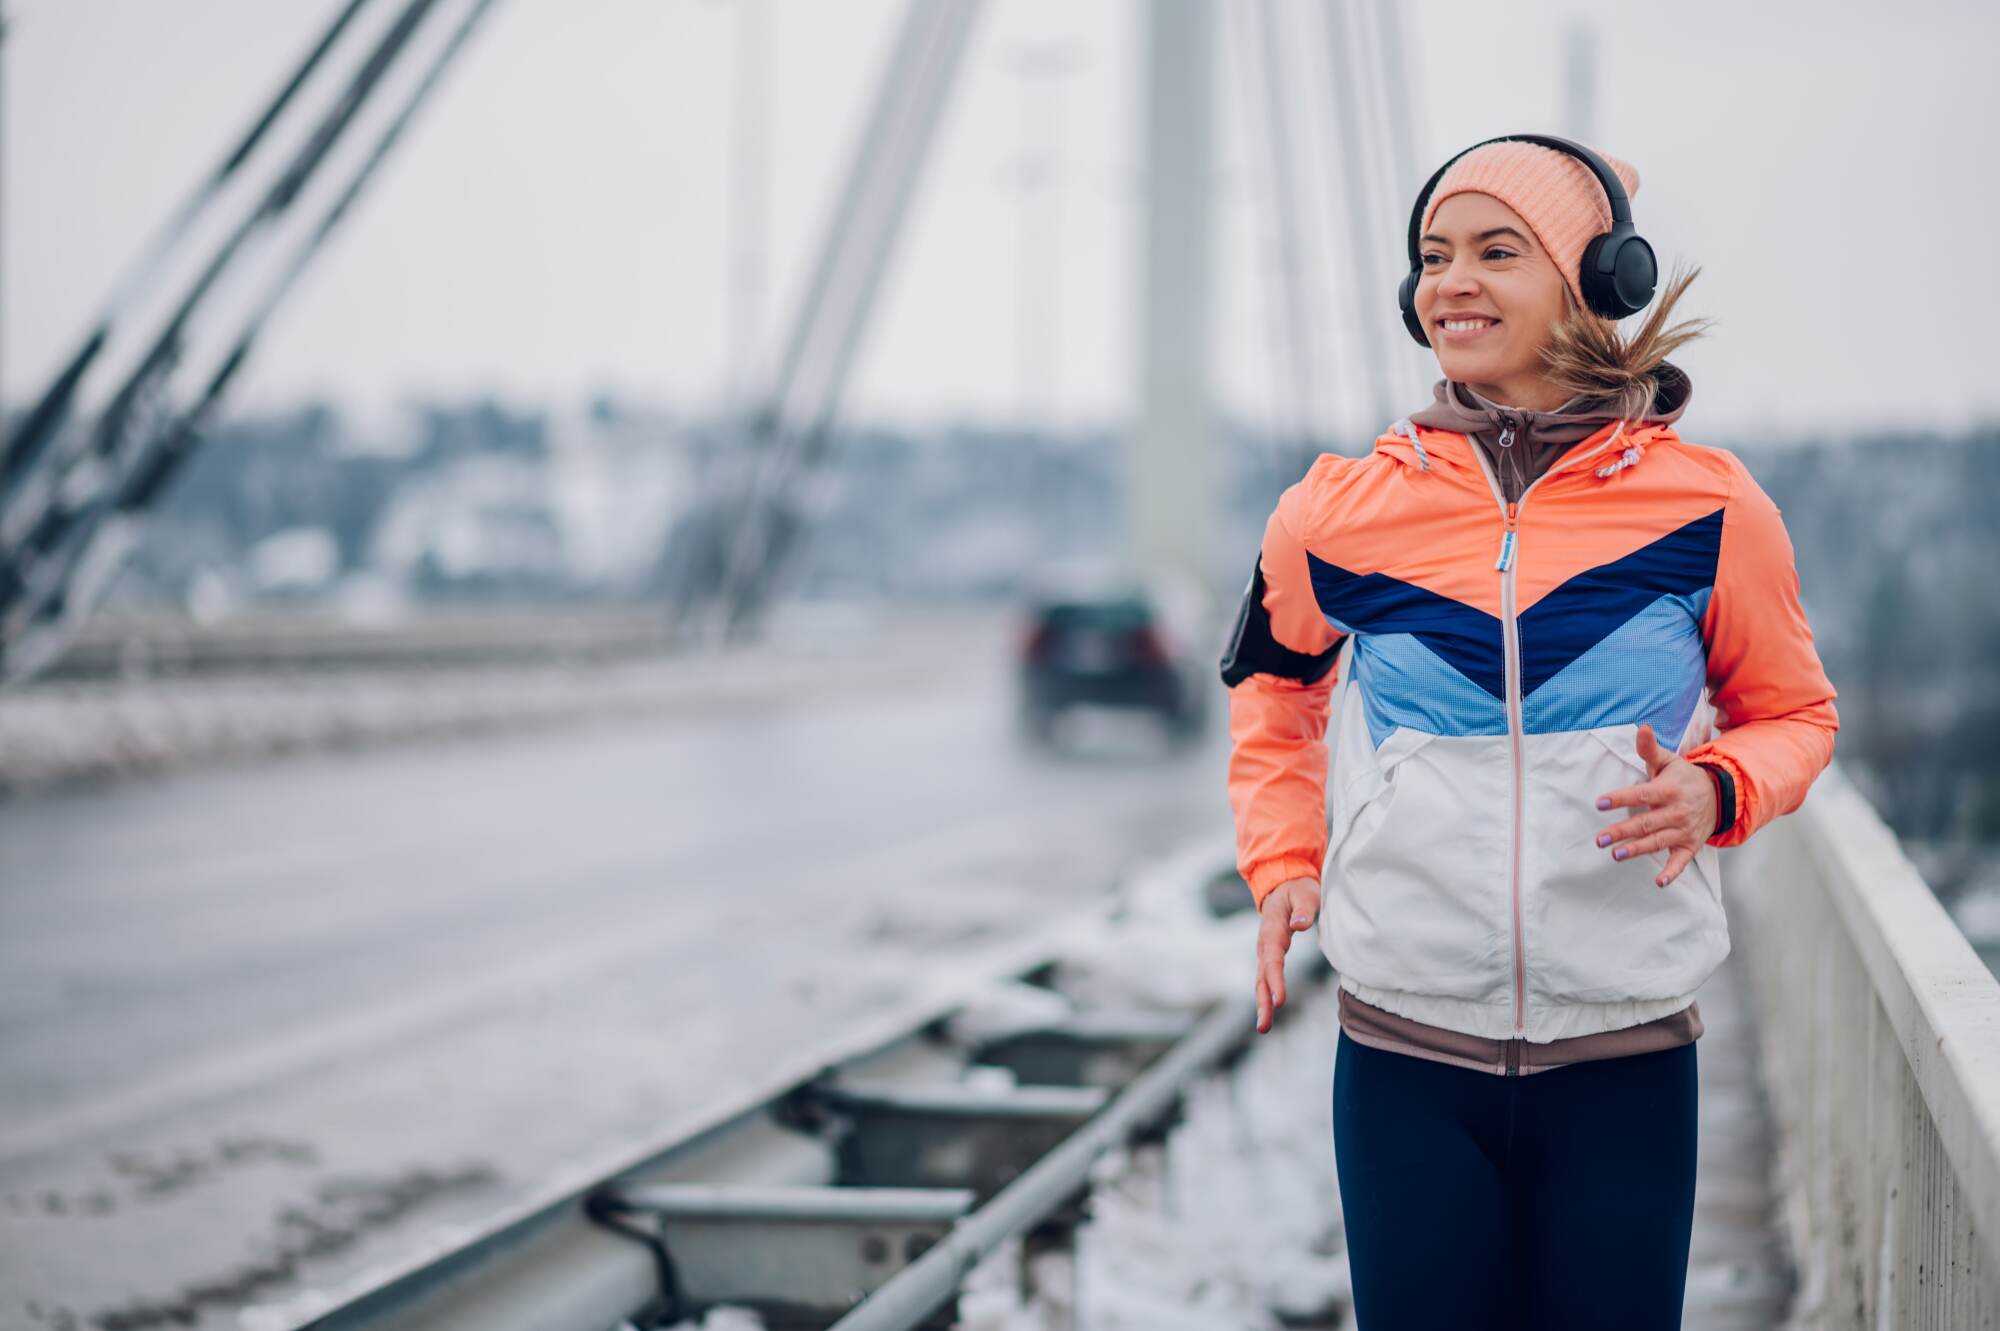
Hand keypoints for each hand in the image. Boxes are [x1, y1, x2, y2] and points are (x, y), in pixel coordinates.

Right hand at [1255, 878, 1319, 1033]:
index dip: (1276, 980)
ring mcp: (1264, 952)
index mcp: (1273, 930)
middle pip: (1262, 976)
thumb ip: (1304, 909)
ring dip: (1262, 1004)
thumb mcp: (1304, 893)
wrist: (1281, 885)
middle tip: (1264, 1026)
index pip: (1273, 959)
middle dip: (1263, 1001)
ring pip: (1261, 981)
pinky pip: (1266, 979)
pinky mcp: (1269, 957)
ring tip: (1264, 1028)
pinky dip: (1266, 997)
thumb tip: (1299, 926)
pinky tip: (1268, 1014)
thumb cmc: (1296, 890)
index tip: (1280, 1001)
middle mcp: (1264, 944)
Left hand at [1595, 722, 1716, 888]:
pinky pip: (1681, 861)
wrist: (1720, 795)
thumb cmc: (1684, 778)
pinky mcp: (1690, 845)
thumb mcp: (1669, 761)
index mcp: (1668, 790)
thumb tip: (1642, 726)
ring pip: (1658, 841)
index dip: (1621, 798)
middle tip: (1600, 839)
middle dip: (1622, 831)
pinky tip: (1659, 882)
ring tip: (1616, 855)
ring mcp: (1684, 830)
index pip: (1641, 794)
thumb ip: (1650, 749)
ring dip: (1638, 849)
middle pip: (1646, 823)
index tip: (1600, 803)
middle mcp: (1677, 811)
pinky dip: (1672, 872)